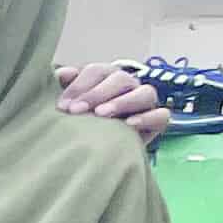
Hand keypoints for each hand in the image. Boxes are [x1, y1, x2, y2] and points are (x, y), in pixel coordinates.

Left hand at [54, 61, 168, 147]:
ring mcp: (145, 103)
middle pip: (120, 78)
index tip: (62, 106)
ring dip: (122, 102)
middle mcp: (128, 86)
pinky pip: (161, 115)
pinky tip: (129, 124)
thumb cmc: (80, 123)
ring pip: (144, 93)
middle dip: (96, 93)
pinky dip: (147, 118)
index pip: (96, 72)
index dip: (79, 85)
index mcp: (105, 78)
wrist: (98, 151)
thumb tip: (61, 74)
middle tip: (76, 111)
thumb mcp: (70, 105)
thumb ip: (63, 88)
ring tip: (101, 114)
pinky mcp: (157, 122)